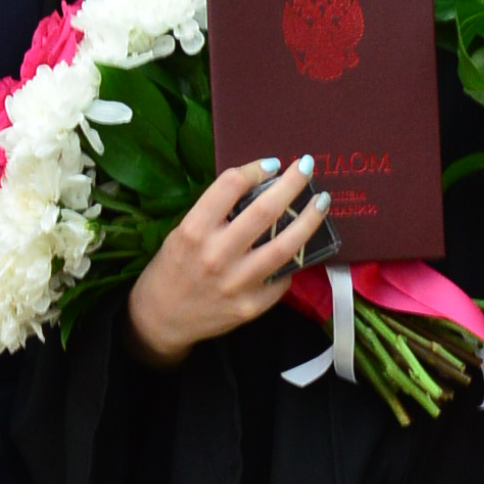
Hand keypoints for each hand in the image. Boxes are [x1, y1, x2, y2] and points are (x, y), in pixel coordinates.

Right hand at [126, 155, 332, 365]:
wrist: (161, 319)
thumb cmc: (172, 268)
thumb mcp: (183, 233)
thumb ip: (215, 214)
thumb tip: (258, 188)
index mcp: (194, 231)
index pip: (230, 186)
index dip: (256, 169)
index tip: (273, 163)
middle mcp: (216, 255)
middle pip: (265, 211)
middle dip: (292, 184)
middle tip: (307, 167)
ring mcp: (236, 283)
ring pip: (285, 246)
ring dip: (309, 220)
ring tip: (321, 202)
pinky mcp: (251, 306)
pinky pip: (282, 278)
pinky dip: (293, 261)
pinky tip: (299, 248)